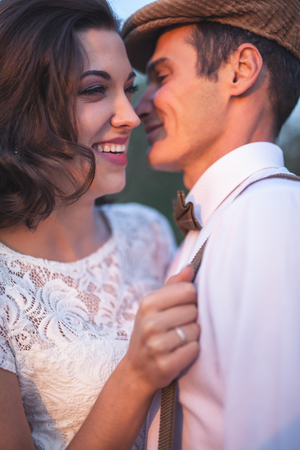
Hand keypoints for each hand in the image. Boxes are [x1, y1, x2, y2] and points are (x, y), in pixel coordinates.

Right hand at [124, 265, 199, 393]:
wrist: (137, 370)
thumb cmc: (151, 332)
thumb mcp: (154, 306)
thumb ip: (173, 285)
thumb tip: (191, 267)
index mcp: (147, 304)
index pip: (188, 290)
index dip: (190, 299)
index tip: (181, 307)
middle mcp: (149, 323)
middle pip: (194, 311)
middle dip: (191, 319)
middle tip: (177, 327)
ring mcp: (157, 345)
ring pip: (196, 330)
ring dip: (192, 336)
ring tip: (177, 340)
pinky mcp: (166, 365)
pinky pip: (194, 350)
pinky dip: (191, 351)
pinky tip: (179, 353)